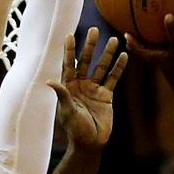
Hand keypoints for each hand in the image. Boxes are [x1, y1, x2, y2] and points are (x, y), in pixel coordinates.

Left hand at [45, 28, 128, 150]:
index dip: (69, 51)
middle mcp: (81, 85)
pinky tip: (123, 56)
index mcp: (68, 87)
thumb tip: (49, 81)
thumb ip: (62, 95)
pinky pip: (113, 78)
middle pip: (85, 61)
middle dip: (89, 46)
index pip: (68, 65)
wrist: (90, 143)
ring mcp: (94, 89)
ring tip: (113, 39)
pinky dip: (118, 68)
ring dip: (107, 54)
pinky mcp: (106, 95)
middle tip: (93, 30)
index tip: (69, 35)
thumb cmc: (75, 130)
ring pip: (101, 67)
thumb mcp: (68, 112)